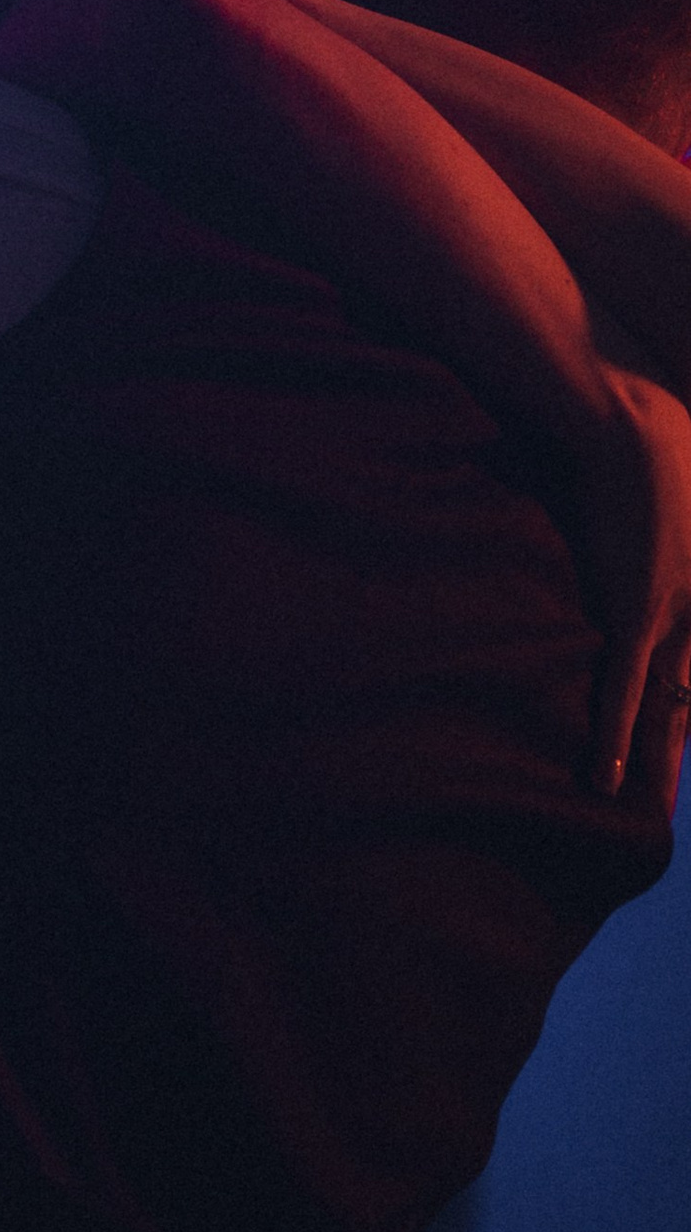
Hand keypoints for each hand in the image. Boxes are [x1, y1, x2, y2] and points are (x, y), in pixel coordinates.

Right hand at [573, 366, 690, 803]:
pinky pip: (624, 688)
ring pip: (673, 704)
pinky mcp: (636, 613)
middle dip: (684, 739)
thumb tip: (555, 468)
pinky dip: (615, 736)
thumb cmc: (638, 421)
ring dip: (662, 760)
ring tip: (654, 809)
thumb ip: (624, 483)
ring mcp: (674, 611)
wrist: (626, 422)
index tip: (684, 718)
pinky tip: (606, 780)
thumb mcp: (661, 459)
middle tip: (670, 793)